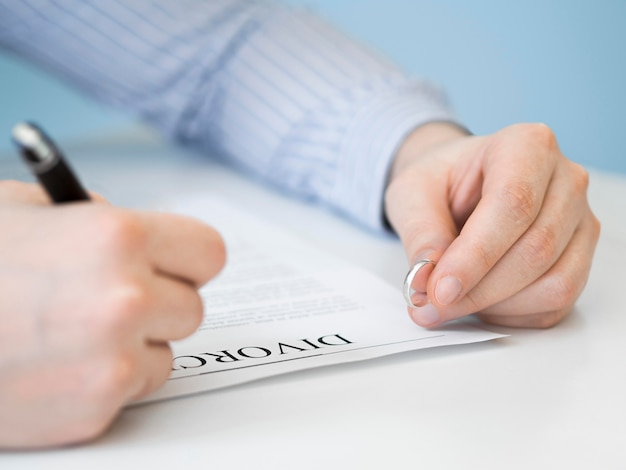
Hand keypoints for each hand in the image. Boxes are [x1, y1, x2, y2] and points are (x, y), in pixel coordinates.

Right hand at [0, 181, 224, 447]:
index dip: (188, 258)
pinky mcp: (92, 410)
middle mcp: (124, 299)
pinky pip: (133, 389)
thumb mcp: (29, 208)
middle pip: (191, 307)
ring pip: (167, 351)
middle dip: (158, 301)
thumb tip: (147, 239)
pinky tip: (60, 364)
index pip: (209, 253)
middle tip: (112, 298)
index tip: (173, 264)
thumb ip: (101, 218)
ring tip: (76, 332)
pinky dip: (109, 379)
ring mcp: (110, 361)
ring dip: (136, 344)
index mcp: (116, 236)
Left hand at [385, 122, 599, 328]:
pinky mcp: (579, 258)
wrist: (458, 186)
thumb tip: (426, 280)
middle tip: (431, 305)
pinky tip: (478, 301)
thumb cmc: (440, 182)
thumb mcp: (411, 193)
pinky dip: (511, 314)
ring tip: (450, 303)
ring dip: (495, 305)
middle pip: (536, 248)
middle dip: (478, 289)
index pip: (513, 204)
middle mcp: (565, 180)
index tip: (439, 289)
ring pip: (553, 282)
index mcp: (526, 145)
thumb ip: (420, 232)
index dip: (476, 255)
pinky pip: (556, 302)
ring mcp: (579, 222)